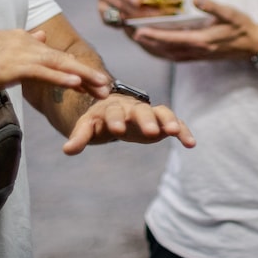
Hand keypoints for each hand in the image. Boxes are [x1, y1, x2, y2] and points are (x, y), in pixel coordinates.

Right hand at [0, 29, 111, 99]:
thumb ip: (21, 44)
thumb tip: (42, 36)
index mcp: (21, 39)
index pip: (55, 54)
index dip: (77, 67)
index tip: (95, 79)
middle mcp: (23, 42)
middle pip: (63, 58)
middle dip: (88, 73)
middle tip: (109, 85)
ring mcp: (17, 53)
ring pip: (58, 64)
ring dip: (83, 76)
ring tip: (103, 87)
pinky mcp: (9, 67)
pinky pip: (41, 71)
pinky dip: (61, 76)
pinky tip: (77, 83)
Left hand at [61, 94, 195, 154]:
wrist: (114, 110)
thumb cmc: (99, 120)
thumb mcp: (87, 126)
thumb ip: (80, 137)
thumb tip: (67, 150)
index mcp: (110, 107)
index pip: (112, 112)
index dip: (115, 120)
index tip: (117, 130)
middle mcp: (131, 107)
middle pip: (139, 110)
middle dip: (144, 119)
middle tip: (150, 131)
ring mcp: (148, 112)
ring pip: (159, 112)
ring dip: (167, 121)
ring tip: (174, 132)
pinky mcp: (161, 120)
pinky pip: (174, 122)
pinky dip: (182, 130)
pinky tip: (191, 143)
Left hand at [125, 0, 257, 62]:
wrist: (253, 45)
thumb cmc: (242, 26)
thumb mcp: (230, 12)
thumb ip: (213, 6)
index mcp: (203, 40)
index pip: (172, 39)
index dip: (154, 35)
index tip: (138, 30)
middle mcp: (196, 51)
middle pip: (165, 49)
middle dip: (146, 42)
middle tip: (128, 32)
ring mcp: (196, 56)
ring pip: (167, 55)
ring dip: (150, 47)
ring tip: (135, 37)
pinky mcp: (196, 57)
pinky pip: (173, 56)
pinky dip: (160, 52)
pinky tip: (151, 45)